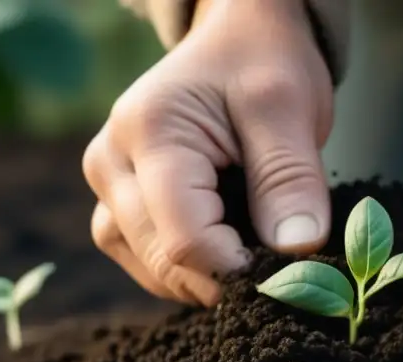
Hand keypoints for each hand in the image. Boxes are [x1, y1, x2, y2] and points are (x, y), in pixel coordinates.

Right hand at [83, 0, 333, 304]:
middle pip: (165, 261)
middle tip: (283, 264)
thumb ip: (289, 177)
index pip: (186, 239)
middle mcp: (110, 164)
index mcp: (148, 132)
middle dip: (229, 277)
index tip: (291, 268)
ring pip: (154, 273)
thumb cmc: (261, 62)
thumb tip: (295, 251)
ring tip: (257, 245)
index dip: (240, 269)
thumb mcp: (289, 105)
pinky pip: (151, 267)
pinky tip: (232, 249)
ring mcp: (108, 190)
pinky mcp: (118, 210)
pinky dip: (196, 272)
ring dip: (211, 278)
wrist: (235, 42)